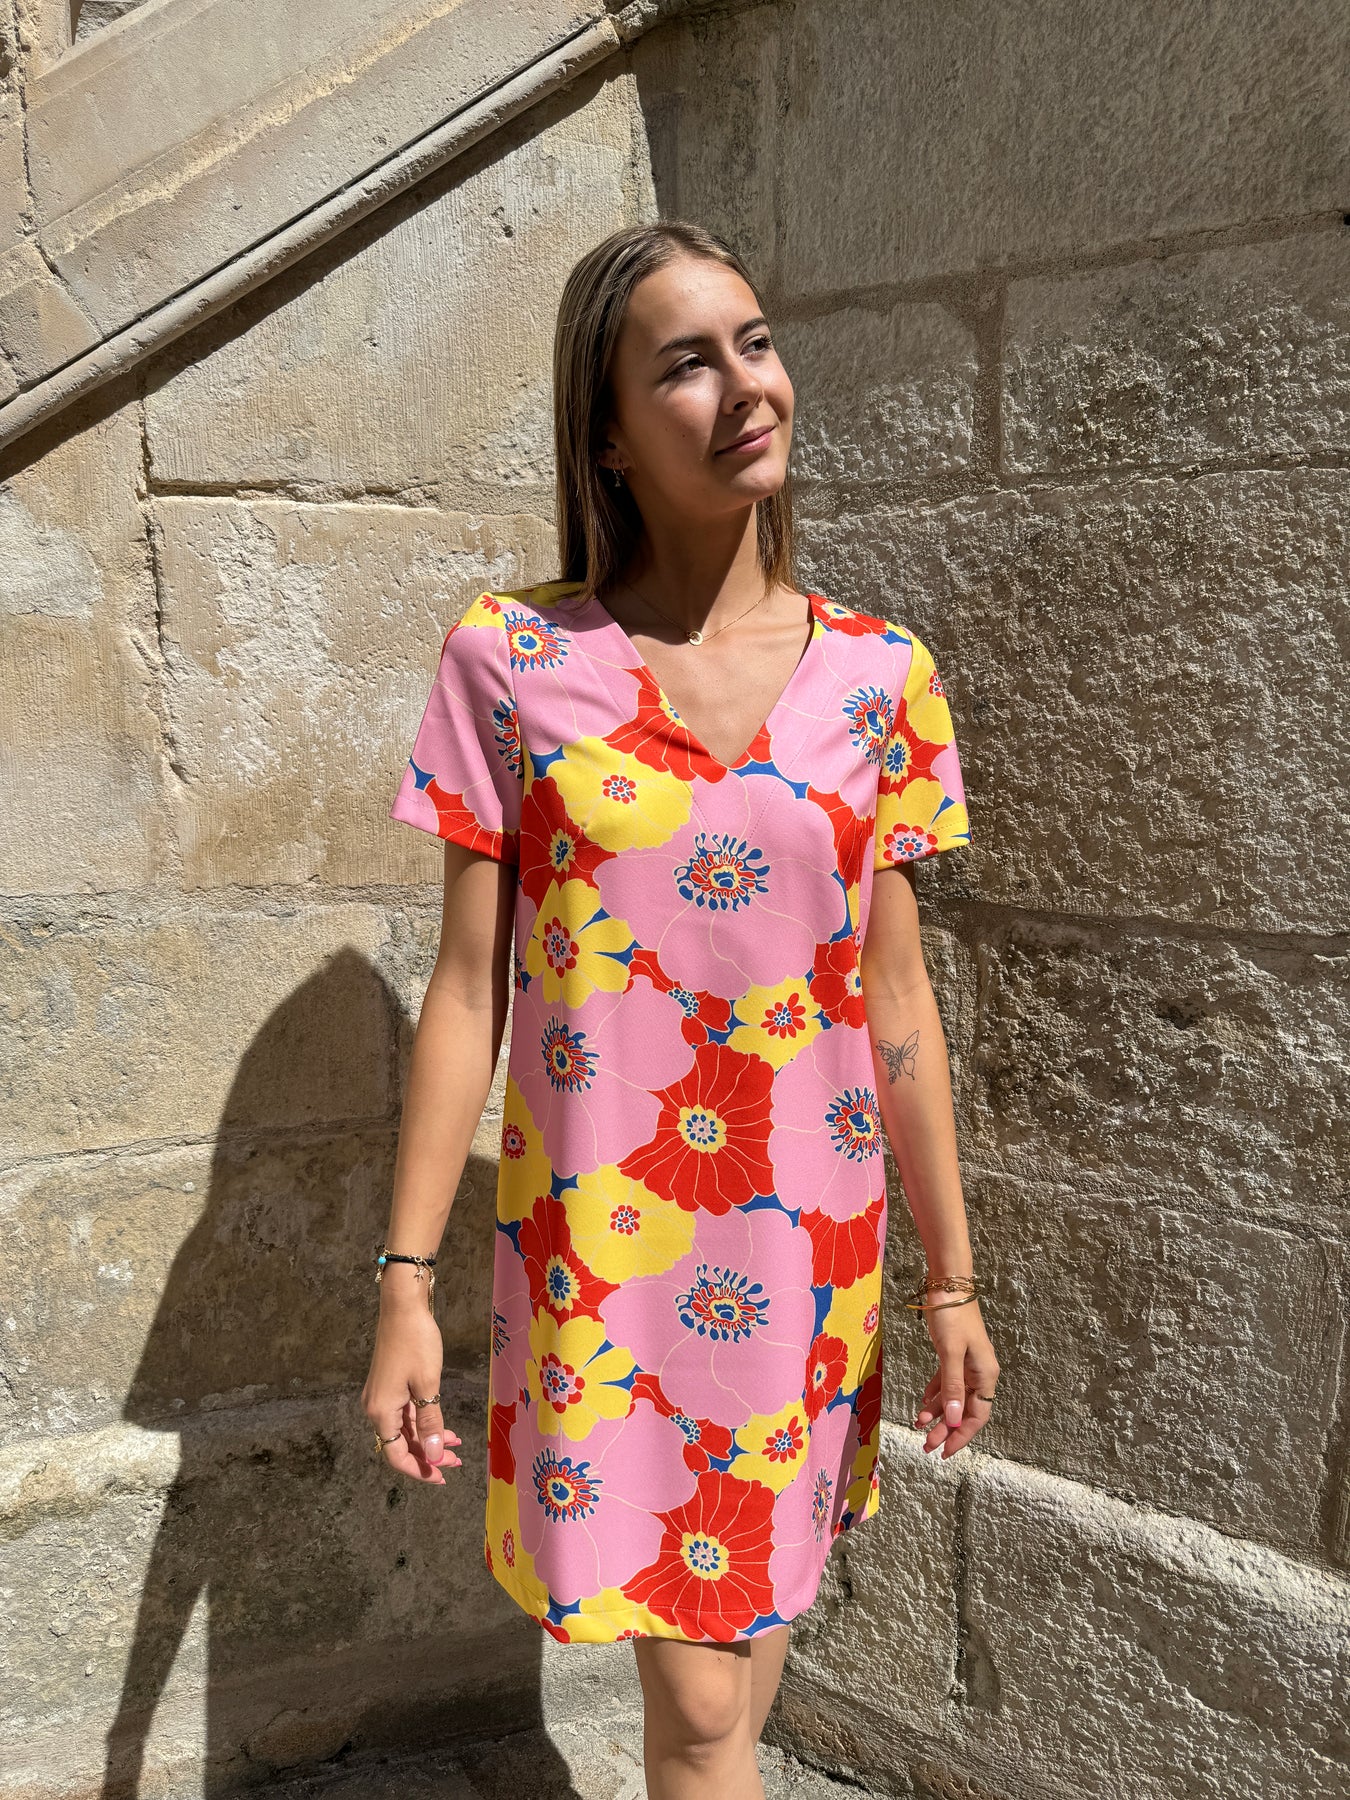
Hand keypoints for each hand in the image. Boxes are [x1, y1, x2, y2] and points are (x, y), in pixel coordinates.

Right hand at [361, 1282, 461, 1484]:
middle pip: (401, 1444)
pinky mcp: (389, 1386)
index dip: (419, 1469)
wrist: (402, 1306)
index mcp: (380, 1411)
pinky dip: (424, 1422)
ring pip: (405, 1430)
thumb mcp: (428, 1385)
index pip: (396, 1455)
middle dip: (429, 1455)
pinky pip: (405, 1414)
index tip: (443, 1476)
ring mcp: (381, 1397)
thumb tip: (434, 1456)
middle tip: (456, 1462)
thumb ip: (431, 1423)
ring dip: (429, 1439)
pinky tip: (445, 1428)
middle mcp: (375, 1408)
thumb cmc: (416, 1342)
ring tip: (456, 1446)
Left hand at [912, 1297, 998, 1459]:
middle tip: (926, 1446)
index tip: (945, 1452)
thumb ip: (952, 1387)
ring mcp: (967, 1365)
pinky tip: (922, 1407)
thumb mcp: (950, 1354)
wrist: (948, 1285)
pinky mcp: (954, 1356)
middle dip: (946, 1429)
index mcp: (985, 1375)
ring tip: (919, 1426)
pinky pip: (946, 1384)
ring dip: (938, 1414)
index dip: (961, 1436)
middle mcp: (979, 1373)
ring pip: (953, 1398)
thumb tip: (954, 1420)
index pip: (976, 1416)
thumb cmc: (951, 1318)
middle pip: (964, 1410)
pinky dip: (935, 1396)